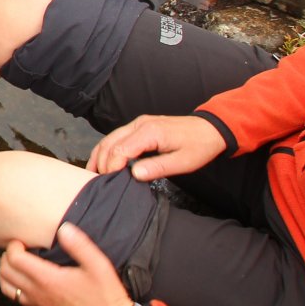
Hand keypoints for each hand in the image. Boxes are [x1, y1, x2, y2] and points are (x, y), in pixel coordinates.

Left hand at [0, 223, 133, 305]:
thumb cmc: (105, 294)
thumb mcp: (98, 265)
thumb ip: (79, 245)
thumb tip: (63, 228)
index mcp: (48, 279)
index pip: (15, 259)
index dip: (14, 246)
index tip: (23, 241)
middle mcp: (37, 293)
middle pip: (5, 271)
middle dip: (7, 256)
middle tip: (19, 248)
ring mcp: (36, 304)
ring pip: (5, 287)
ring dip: (6, 271)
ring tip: (18, 261)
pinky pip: (15, 297)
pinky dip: (11, 285)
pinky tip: (25, 277)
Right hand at [87, 114, 226, 181]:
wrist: (210, 129)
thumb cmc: (199, 147)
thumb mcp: (183, 162)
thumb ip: (158, 167)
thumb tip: (134, 174)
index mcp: (150, 132)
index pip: (120, 149)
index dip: (112, 166)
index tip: (110, 182)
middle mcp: (139, 124)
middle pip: (110, 143)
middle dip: (102, 163)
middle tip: (99, 181)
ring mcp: (137, 123)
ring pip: (109, 138)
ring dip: (99, 155)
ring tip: (93, 173)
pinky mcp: (138, 125)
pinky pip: (116, 137)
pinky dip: (106, 149)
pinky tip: (102, 161)